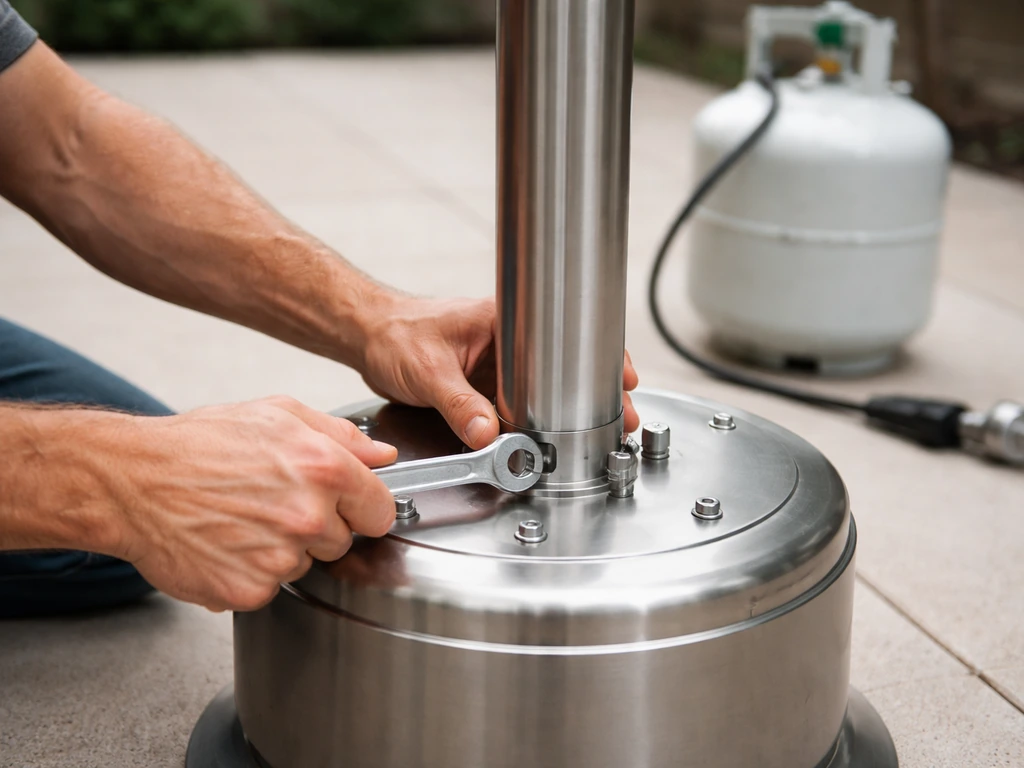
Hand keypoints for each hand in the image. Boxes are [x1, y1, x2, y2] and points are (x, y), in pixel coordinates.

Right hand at [107, 396, 397, 611]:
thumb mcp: (277, 416)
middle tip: (274, 504)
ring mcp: (280, 557)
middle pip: (344, 541)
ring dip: (284, 550)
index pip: (381, 511)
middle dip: (319, 527)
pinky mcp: (249, 590)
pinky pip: (271, 588)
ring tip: (244, 519)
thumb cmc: (201, 444)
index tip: (346, 506)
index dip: (363, 508)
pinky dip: (252, 573)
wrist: (134, 481)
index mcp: (324, 467)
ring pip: (307, 565)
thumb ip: (340, 436)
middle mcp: (308, 515)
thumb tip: (382, 455)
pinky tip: (228, 544)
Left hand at [359, 294, 639, 449]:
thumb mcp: (427, 370)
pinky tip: (545, 437)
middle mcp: (507, 340)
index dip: (596, 357)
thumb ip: (458, 404)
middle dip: (591, 393)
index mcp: (502, 320)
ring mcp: (498, 364)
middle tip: (619, 418)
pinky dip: (532, 420)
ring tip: (592, 433)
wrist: (368, 337)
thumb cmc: (395, 334)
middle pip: (562, 366)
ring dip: (564, 411)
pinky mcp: (485, 385)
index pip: (563, 333)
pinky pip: (517, 404)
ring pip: (542, 389)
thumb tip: (487, 434)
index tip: (621, 378)